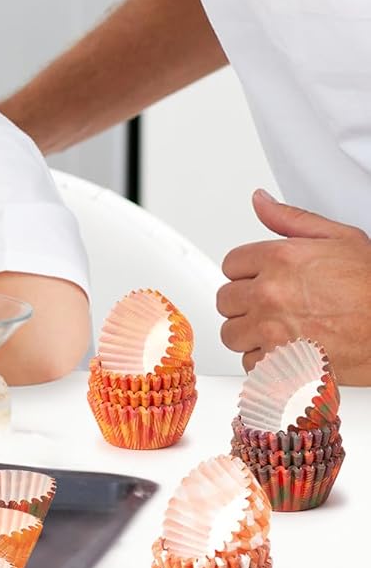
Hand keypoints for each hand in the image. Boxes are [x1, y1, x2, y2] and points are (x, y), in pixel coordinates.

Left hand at [218, 189, 370, 381]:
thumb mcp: (340, 238)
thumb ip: (291, 219)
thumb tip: (260, 202)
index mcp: (278, 259)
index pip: (230, 265)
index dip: (247, 274)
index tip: (260, 281)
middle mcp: (270, 294)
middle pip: (226, 300)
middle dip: (245, 304)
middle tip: (271, 308)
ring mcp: (274, 331)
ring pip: (233, 335)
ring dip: (250, 335)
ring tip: (278, 331)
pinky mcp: (283, 364)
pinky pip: (252, 365)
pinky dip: (266, 364)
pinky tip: (286, 353)